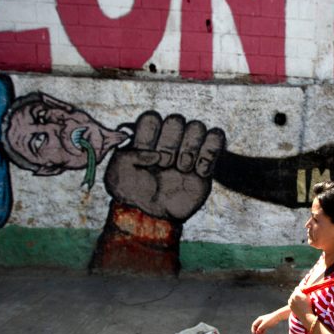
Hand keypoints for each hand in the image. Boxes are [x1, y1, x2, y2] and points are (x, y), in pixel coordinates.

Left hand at [104, 112, 225, 221]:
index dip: (149, 136)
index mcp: (146, 137)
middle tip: (164, 164)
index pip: (152, 117)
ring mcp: (188, 149)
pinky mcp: (206, 163)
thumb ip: (126, 157)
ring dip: (190, 148)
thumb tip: (155, 155)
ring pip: (197, 126)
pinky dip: (209, 154)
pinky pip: (217, 139)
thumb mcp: (116, 175)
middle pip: (176, 120)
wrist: (151, 216)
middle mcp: (168, 140)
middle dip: (169, 143)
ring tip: (182, 168)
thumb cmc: (133, 193)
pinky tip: (199, 172)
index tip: (146, 155)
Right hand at [251, 313, 277, 333]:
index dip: (253, 329)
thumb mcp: (264, 324)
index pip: (254, 325)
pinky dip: (262, 332)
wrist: (277, 317)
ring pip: (260, 328)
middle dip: (256, 331)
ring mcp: (264, 323)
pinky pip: (263, 329)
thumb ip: (260, 328)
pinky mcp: (267, 324)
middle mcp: (261, 321)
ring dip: (259, 332)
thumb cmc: (270, 320)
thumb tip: (257, 331)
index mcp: (259, 320)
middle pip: (256, 327)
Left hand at [288, 287, 312, 321]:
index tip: (306, 290)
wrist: (306, 316)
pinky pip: (292, 301)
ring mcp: (290, 302)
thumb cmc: (308, 305)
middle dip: (299, 292)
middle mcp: (292, 297)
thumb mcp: (308, 296)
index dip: (302, 288)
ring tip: (301, 300)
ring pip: (293, 296)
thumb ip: (305, 289)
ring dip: (296, 296)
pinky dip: (294, 301)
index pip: (298, 288)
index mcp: (296, 294)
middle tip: (304, 294)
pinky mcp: (290, 306)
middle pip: (295, 291)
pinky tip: (299, 303)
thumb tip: (304, 286)